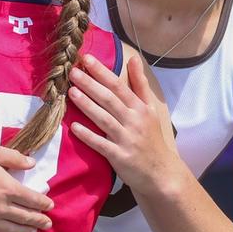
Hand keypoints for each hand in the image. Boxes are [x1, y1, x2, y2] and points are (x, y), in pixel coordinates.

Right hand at [0, 143, 53, 231]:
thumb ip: (14, 158)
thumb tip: (32, 164)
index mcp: (7, 188)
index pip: (32, 199)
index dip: (43, 204)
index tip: (49, 206)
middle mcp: (0, 208)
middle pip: (25, 217)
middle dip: (39, 221)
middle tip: (47, 224)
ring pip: (11, 231)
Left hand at [68, 53, 177, 194]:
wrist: (161, 173)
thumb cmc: (152, 138)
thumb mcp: (150, 109)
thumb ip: (140, 84)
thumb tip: (135, 58)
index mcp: (140, 108)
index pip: (118, 86)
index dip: (102, 72)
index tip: (87, 59)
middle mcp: (134, 121)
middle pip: (109, 99)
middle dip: (90, 84)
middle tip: (73, 72)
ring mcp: (126, 139)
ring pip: (104, 119)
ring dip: (87, 105)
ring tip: (71, 92)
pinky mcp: (120, 157)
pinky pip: (101, 144)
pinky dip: (88, 135)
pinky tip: (74, 127)